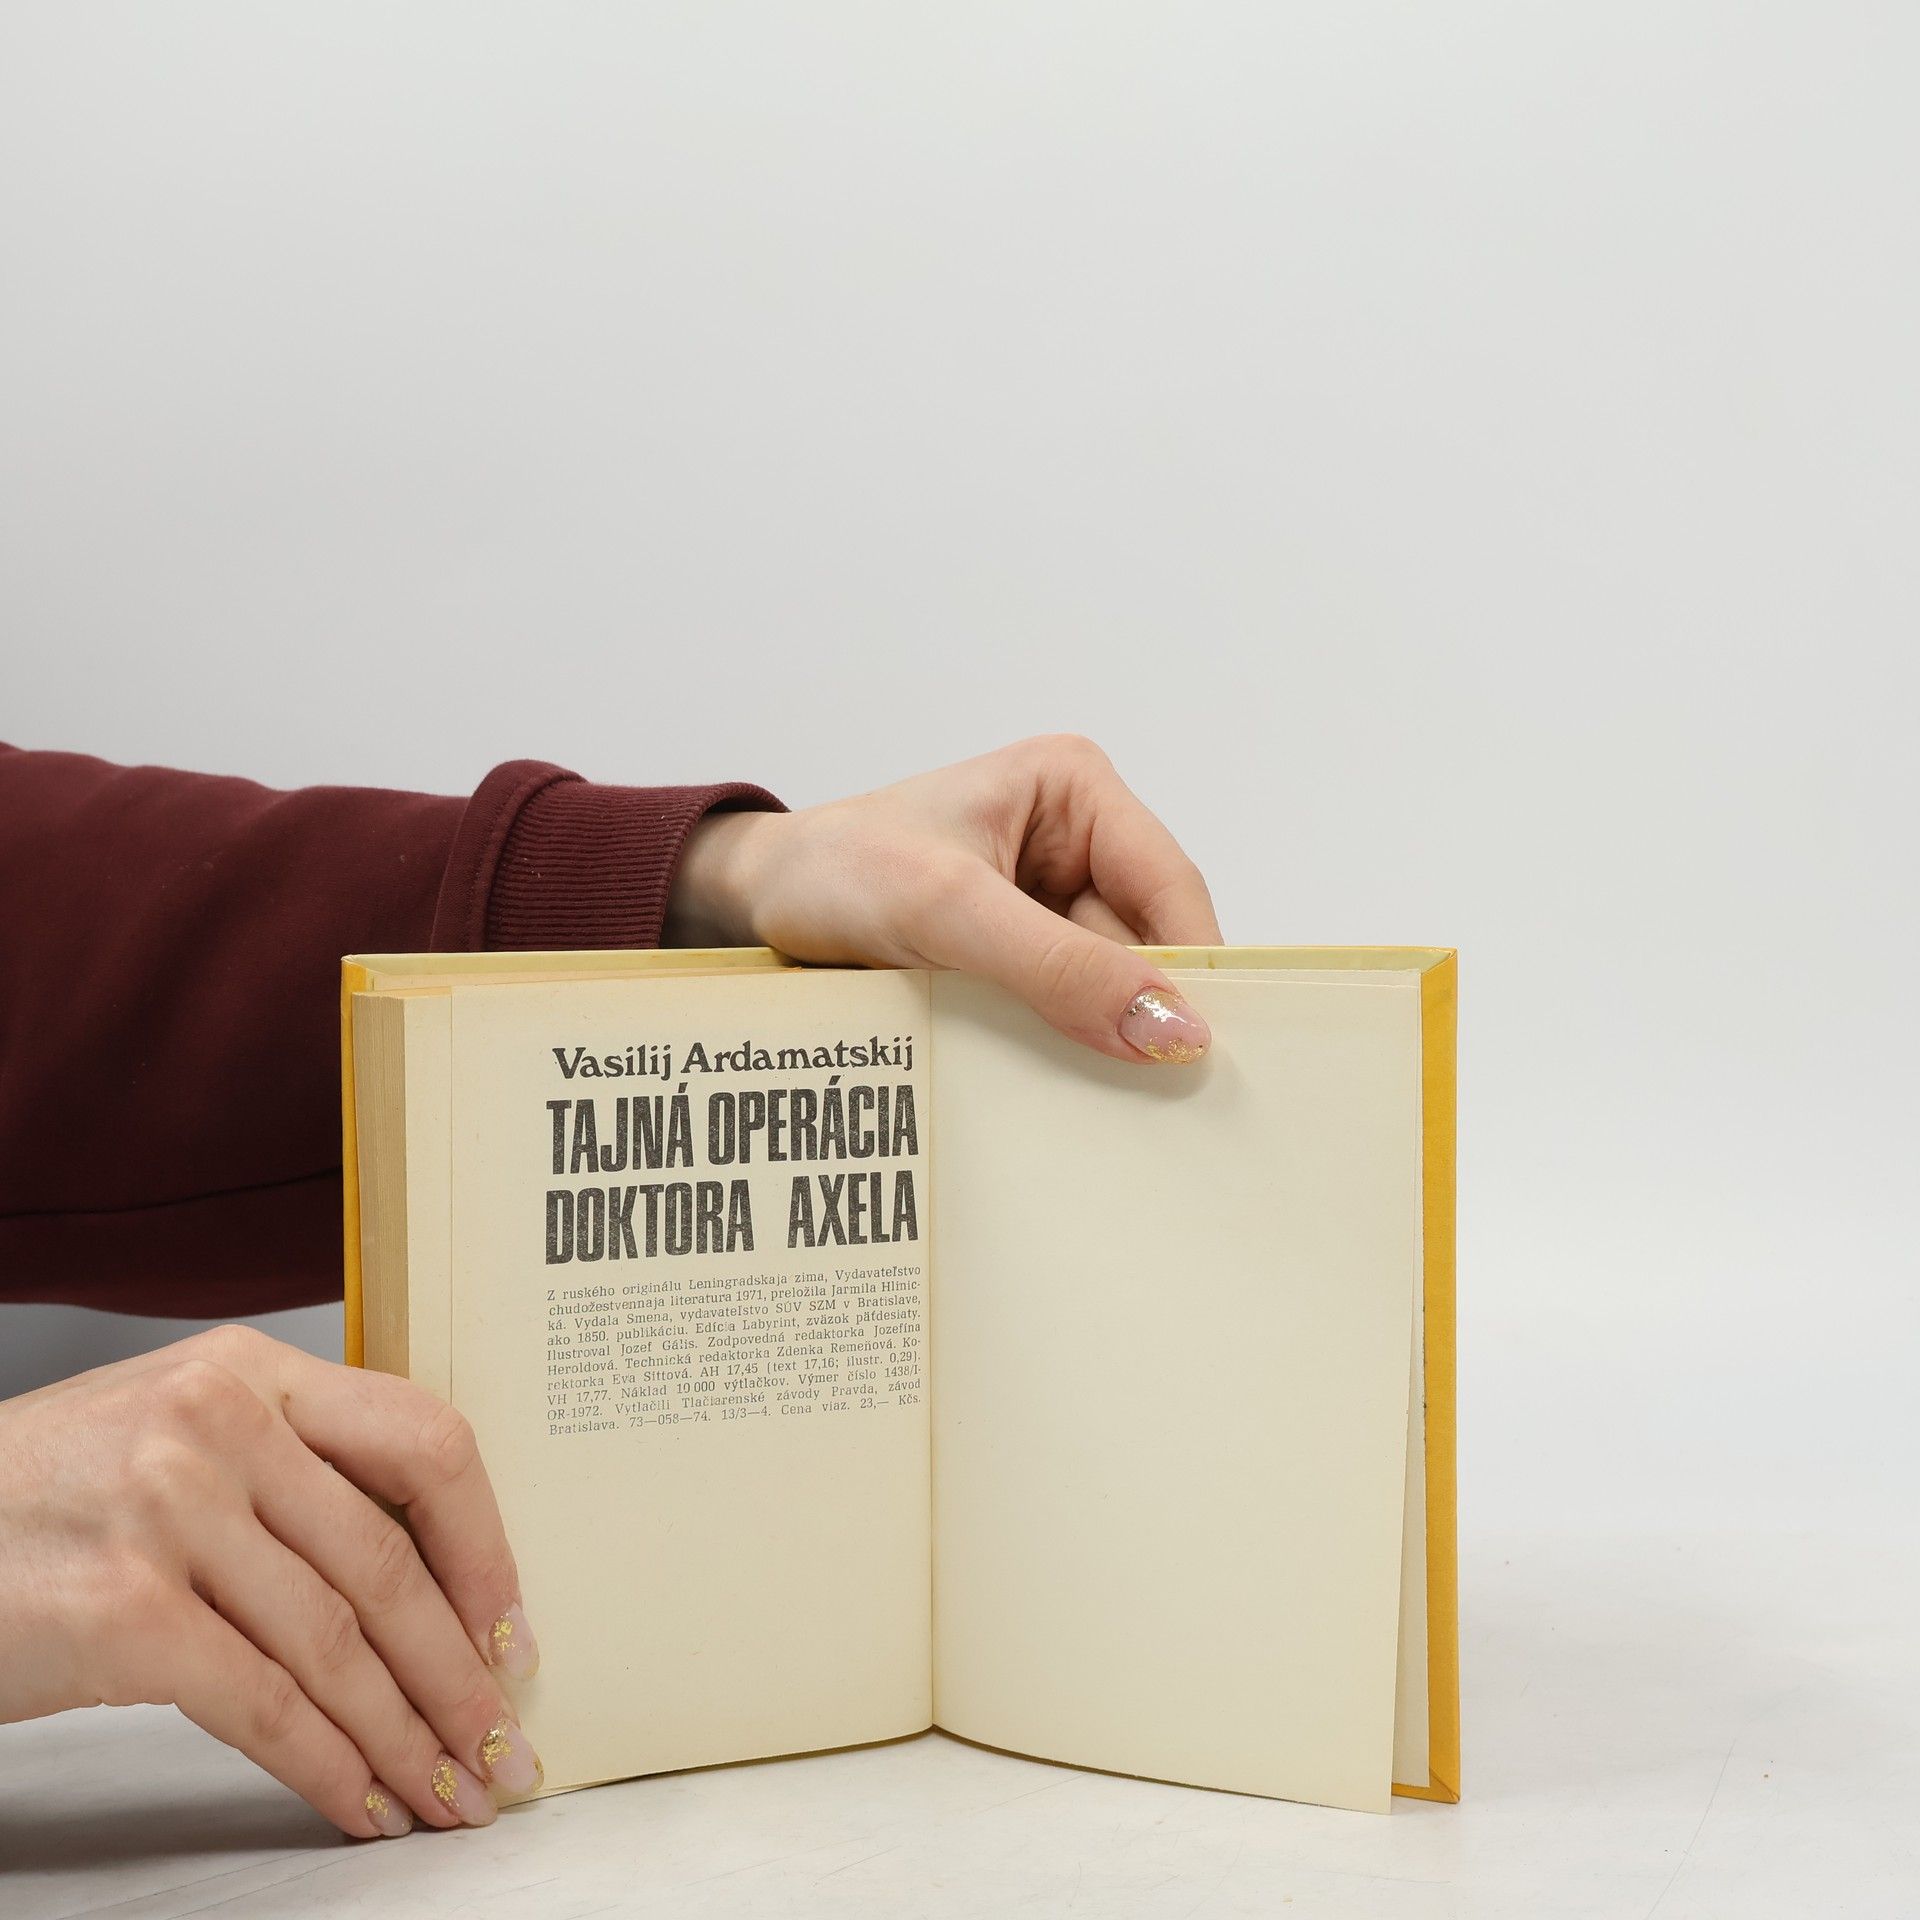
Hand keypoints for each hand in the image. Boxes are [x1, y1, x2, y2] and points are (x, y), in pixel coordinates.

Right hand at [0, 1325, 541, 1838]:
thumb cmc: (46, 1495)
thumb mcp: (175, 1433)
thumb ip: (289, 1471)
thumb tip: (424, 1577)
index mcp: (252, 1369)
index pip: (423, 1439)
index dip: (484, 1545)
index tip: (510, 1626)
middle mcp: (219, 1423)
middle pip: (387, 1560)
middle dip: (458, 1671)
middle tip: (501, 1745)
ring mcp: (168, 1511)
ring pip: (337, 1642)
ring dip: (406, 1735)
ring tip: (449, 1793)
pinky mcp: (122, 1611)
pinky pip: (262, 1704)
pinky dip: (327, 1766)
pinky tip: (362, 1803)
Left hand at [668, 735, 1222, 1063]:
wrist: (755, 899)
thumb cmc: (835, 870)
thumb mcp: (946, 911)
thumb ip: (1057, 966)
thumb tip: (1172, 1027)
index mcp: (1075, 789)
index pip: (1169, 887)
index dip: (1192, 970)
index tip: (1201, 1056)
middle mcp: (1076, 838)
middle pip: (1147, 942)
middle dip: (1144, 1012)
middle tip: (1162, 1102)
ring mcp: (1049, 900)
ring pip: (1109, 987)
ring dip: (1099, 1038)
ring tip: (1101, 1102)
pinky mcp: (1020, 954)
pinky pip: (1066, 1010)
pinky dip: (1062, 1049)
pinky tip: (1054, 1088)